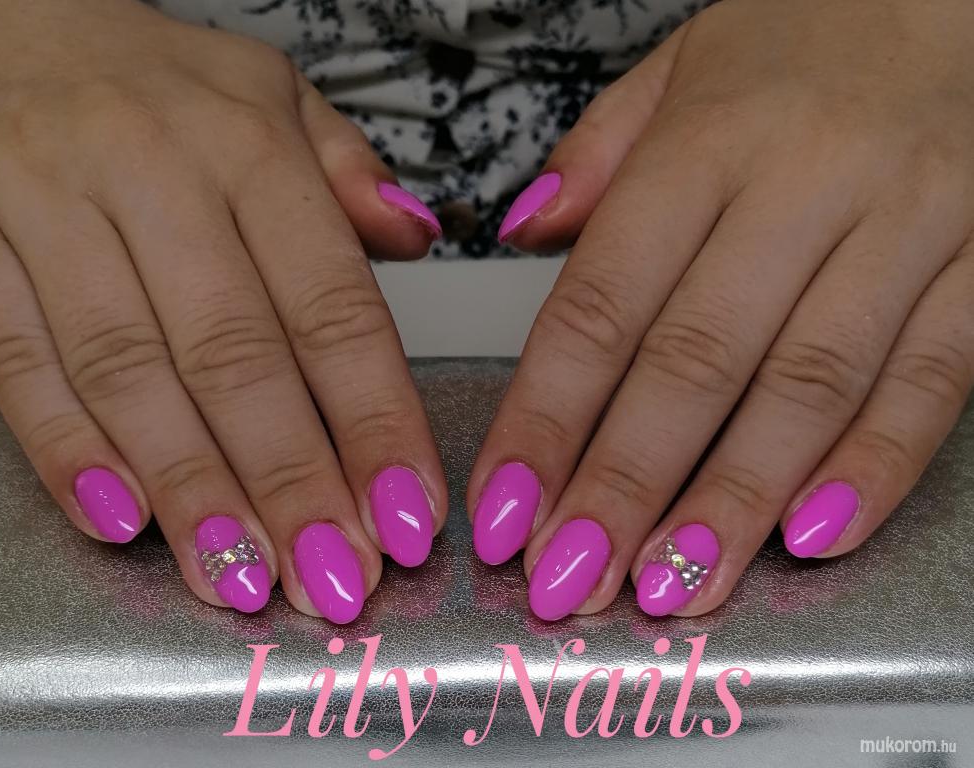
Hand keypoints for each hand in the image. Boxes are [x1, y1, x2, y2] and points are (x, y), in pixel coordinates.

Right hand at [0, 0, 445, 621]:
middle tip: (333, 573)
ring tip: (238, 576)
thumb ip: (350, 176)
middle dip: (291, 481)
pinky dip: (66, 446)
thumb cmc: (161, 84)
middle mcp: (155, 176)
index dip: (375, 418)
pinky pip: (14, 357)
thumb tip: (419, 239)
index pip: (333, 305)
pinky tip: (119, 519)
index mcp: (251, 148)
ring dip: (190, 488)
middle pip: (234, 355)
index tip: (406, 510)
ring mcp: (51, 209)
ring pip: (128, 371)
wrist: (8, 18)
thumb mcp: (277, 96)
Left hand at [470, 0, 973, 618]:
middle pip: (695, 364)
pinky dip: (872, 467)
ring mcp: (908, 228)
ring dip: (732, 504)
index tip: (506, 507)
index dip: (546, 418)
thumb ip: (599, 156)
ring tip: (671, 586)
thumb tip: (523, 233)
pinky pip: (930, 381)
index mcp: (709, 143)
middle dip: (625, 487)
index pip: (601, 304)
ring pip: (807, 390)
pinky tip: (812, 538)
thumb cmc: (814, 34)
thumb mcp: (683, 67)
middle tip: (571, 578)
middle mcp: (806, 186)